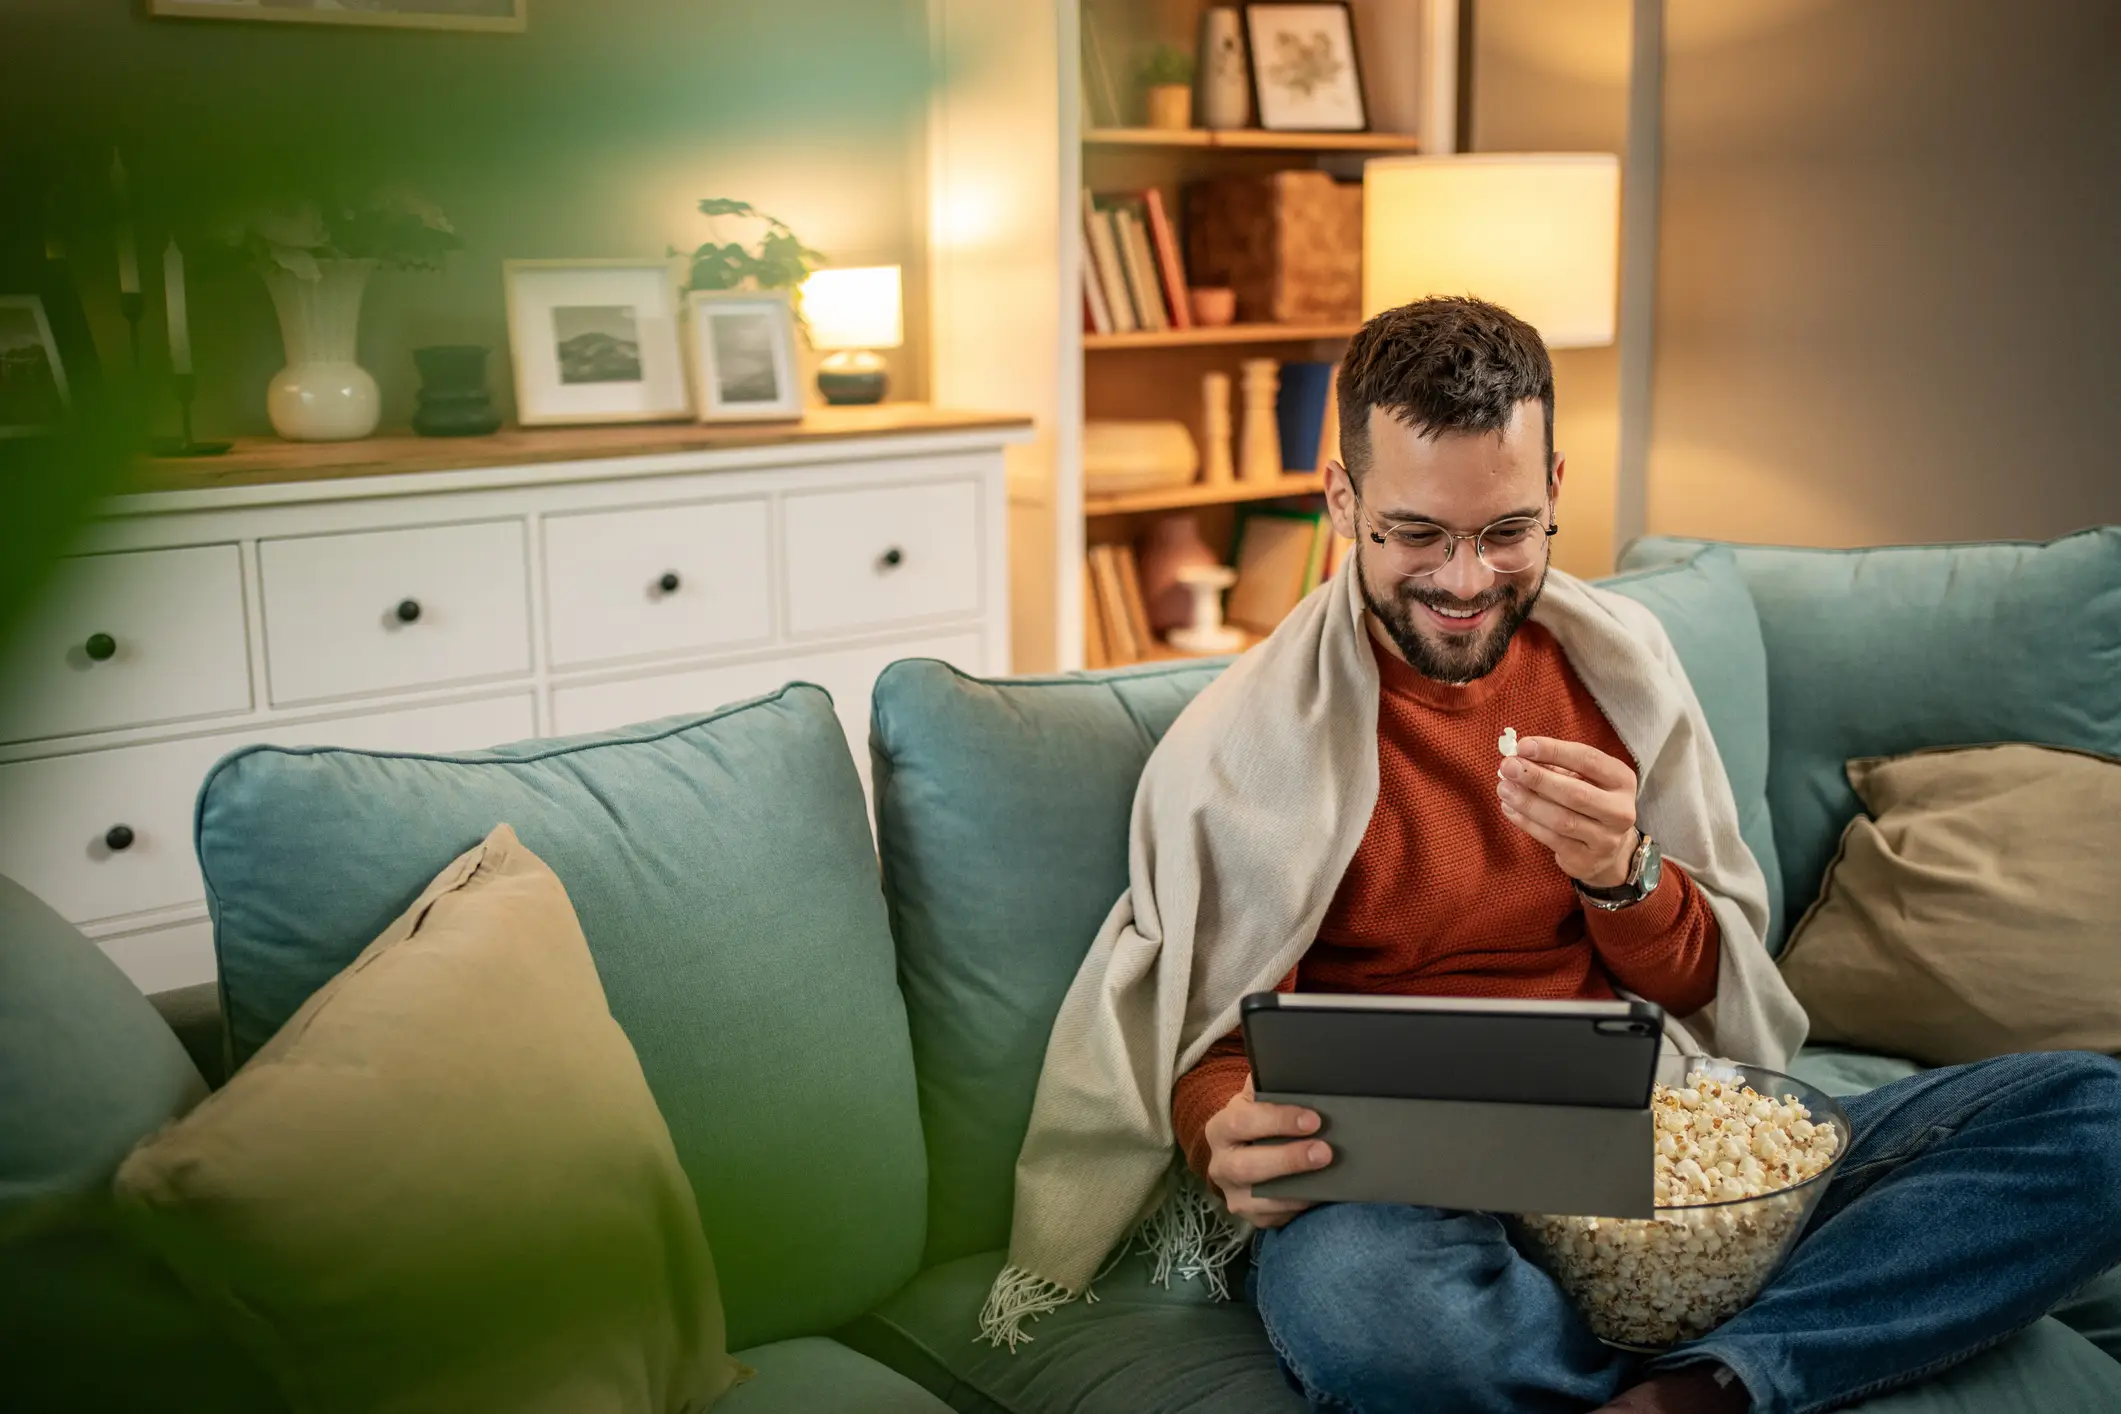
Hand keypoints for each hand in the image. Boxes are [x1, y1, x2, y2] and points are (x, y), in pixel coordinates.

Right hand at [1203, 1078, 1331, 1228]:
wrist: (1238, 1154)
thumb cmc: (1256, 1122)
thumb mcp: (1255, 1101)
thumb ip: (1267, 1085)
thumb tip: (1286, 1060)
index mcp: (1220, 1128)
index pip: (1243, 1122)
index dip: (1277, 1120)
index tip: (1313, 1119)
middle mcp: (1220, 1164)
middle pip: (1248, 1166)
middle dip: (1289, 1159)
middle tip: (1325, 1152)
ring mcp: (1233, 1195)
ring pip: (1260, 1199)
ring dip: (1297, 1189)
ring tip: (1328, 1178)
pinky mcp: (1249, 1217)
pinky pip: (1273, 1217)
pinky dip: (1298, 1208)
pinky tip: (1320, 1194)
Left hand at [1498, 737, 1639, 888]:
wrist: (1609, 852)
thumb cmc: (1590, 804)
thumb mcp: (1584, 780)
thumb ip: (1557, 766)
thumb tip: (1519, 755)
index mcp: (1622, 781)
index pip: (1588, 760)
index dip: (1554, 751)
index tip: (1524, 745)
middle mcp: (1620, 810)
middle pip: (1575, 793)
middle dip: (1537, 778)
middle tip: (1508, 767)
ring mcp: (1606, 839)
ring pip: (1561, 820)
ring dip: (1528, 802)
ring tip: (1503, 788)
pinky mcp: (1586, 860)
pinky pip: (1551, 839)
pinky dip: (1526, 822)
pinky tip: (1509, 809)